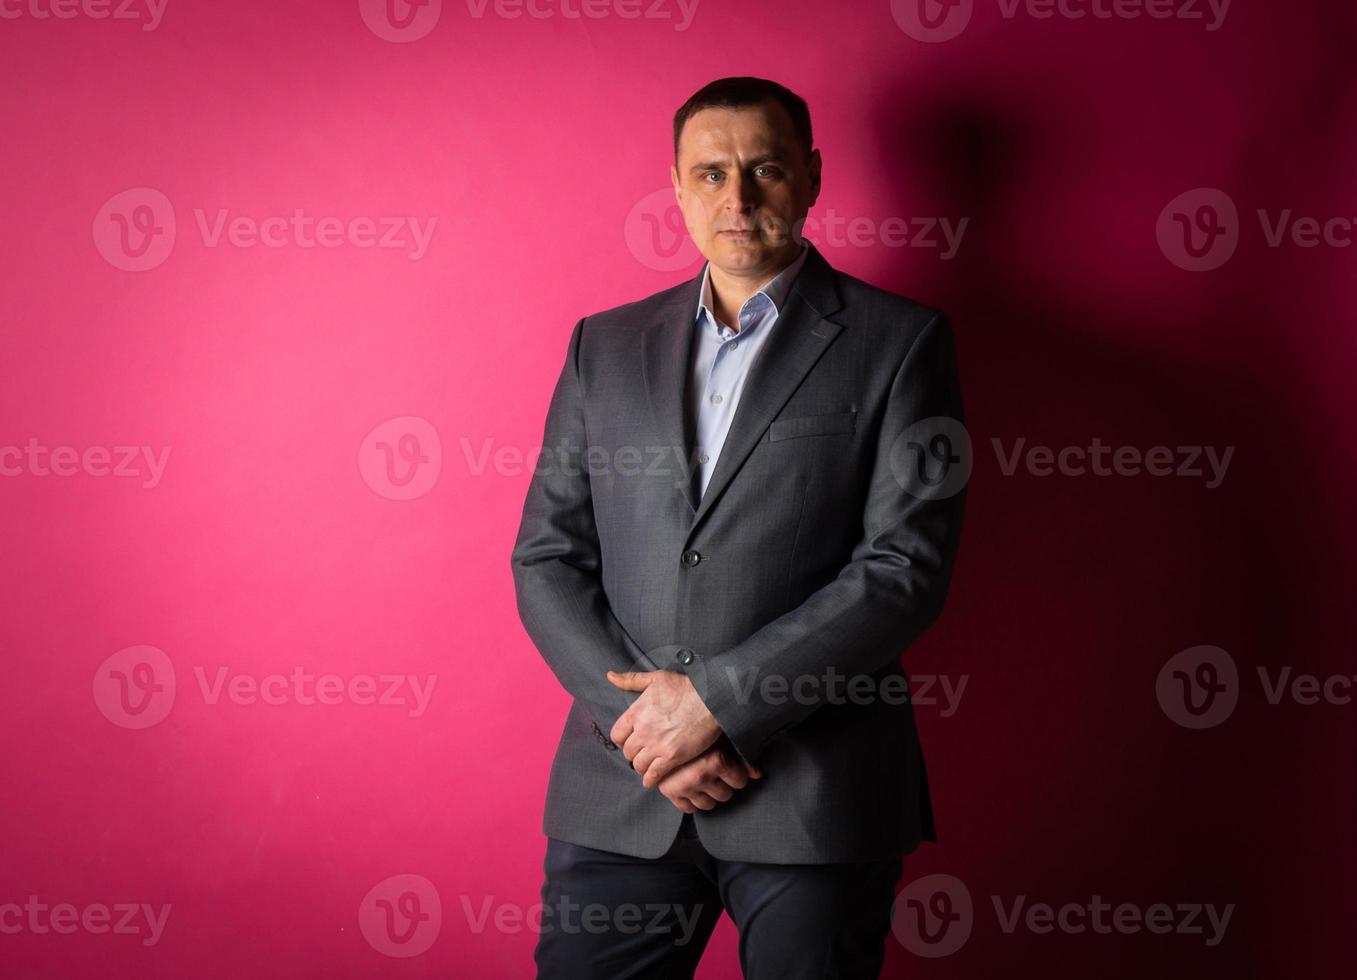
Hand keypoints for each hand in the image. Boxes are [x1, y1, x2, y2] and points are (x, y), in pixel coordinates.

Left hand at [607, 669, 721, 787]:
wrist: (711, 700)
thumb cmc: (686, 687)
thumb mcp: (656, 678)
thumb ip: (631, 680)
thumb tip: (610, 676)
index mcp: (636, 712)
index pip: (617, 735)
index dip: (622, 740)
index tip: (630, 741)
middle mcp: (642, 730)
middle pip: (628, 752)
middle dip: (634, 754)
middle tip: (642, 754)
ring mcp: (656, 745)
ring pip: (639, 765)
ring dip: (643, 767)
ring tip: (648, 766)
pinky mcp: (671, 757)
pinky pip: (653, 775)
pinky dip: (651, 779)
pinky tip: (653, 779)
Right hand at [657, 738, 761, 812]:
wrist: (665, 726)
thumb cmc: (698, 728)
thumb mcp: (721, 737)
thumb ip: (741, 756)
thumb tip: (757, 774)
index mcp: (714, 761)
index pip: (739, 781)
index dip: (738, 775)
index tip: (733, 769)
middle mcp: (698, 776)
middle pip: (724, 795)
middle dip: (724, 785)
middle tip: (718, 774)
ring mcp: (683, 786)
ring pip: (708, 804)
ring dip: (709, 794)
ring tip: (706, 780)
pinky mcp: (669, 792)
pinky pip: (687, 808)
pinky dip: (691, 800)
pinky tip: (693, 787)